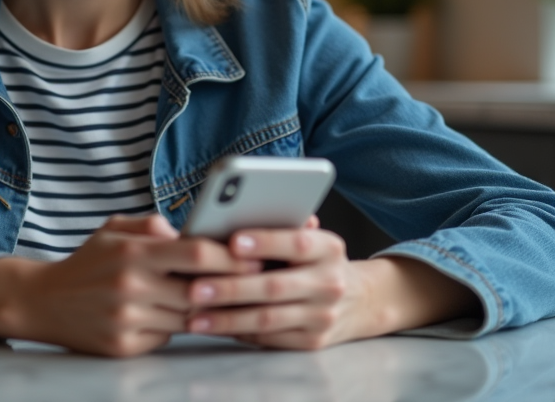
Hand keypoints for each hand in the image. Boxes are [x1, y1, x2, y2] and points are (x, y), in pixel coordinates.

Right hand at [0, 214, 258, 356]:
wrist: (41, 301)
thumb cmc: (87, 262)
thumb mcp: (114, 229)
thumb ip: (153, 227)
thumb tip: (191, 231)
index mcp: (133, 253)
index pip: (196, 253)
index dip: (232, 256)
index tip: (255, 254)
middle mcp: (131, 287)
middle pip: (199, 290)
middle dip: (230, 286)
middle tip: (259, 280)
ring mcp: (128, 320)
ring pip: (188, 317)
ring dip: (209, 309)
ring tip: (233, 299)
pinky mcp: (124, 346)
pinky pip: (167, 337)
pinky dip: (178, 326)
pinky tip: (187, 316)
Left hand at [184, 218, 480, 349]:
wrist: (359, 300)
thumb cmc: (316, 260)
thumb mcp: (312, 237)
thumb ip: (283, 226)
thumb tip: (240, 212)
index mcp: (329, 248)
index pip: (297, 243)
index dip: (265, 242)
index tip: (232, 241)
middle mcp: (330, 283)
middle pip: (275, 287)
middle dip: (231, 288)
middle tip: (195, 287)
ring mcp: (323, 316)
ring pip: (268, 319)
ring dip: (227, 318)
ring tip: (195, 316)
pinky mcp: (312, 342)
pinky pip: (269, 338)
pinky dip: (238, 332)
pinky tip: (213, 326)